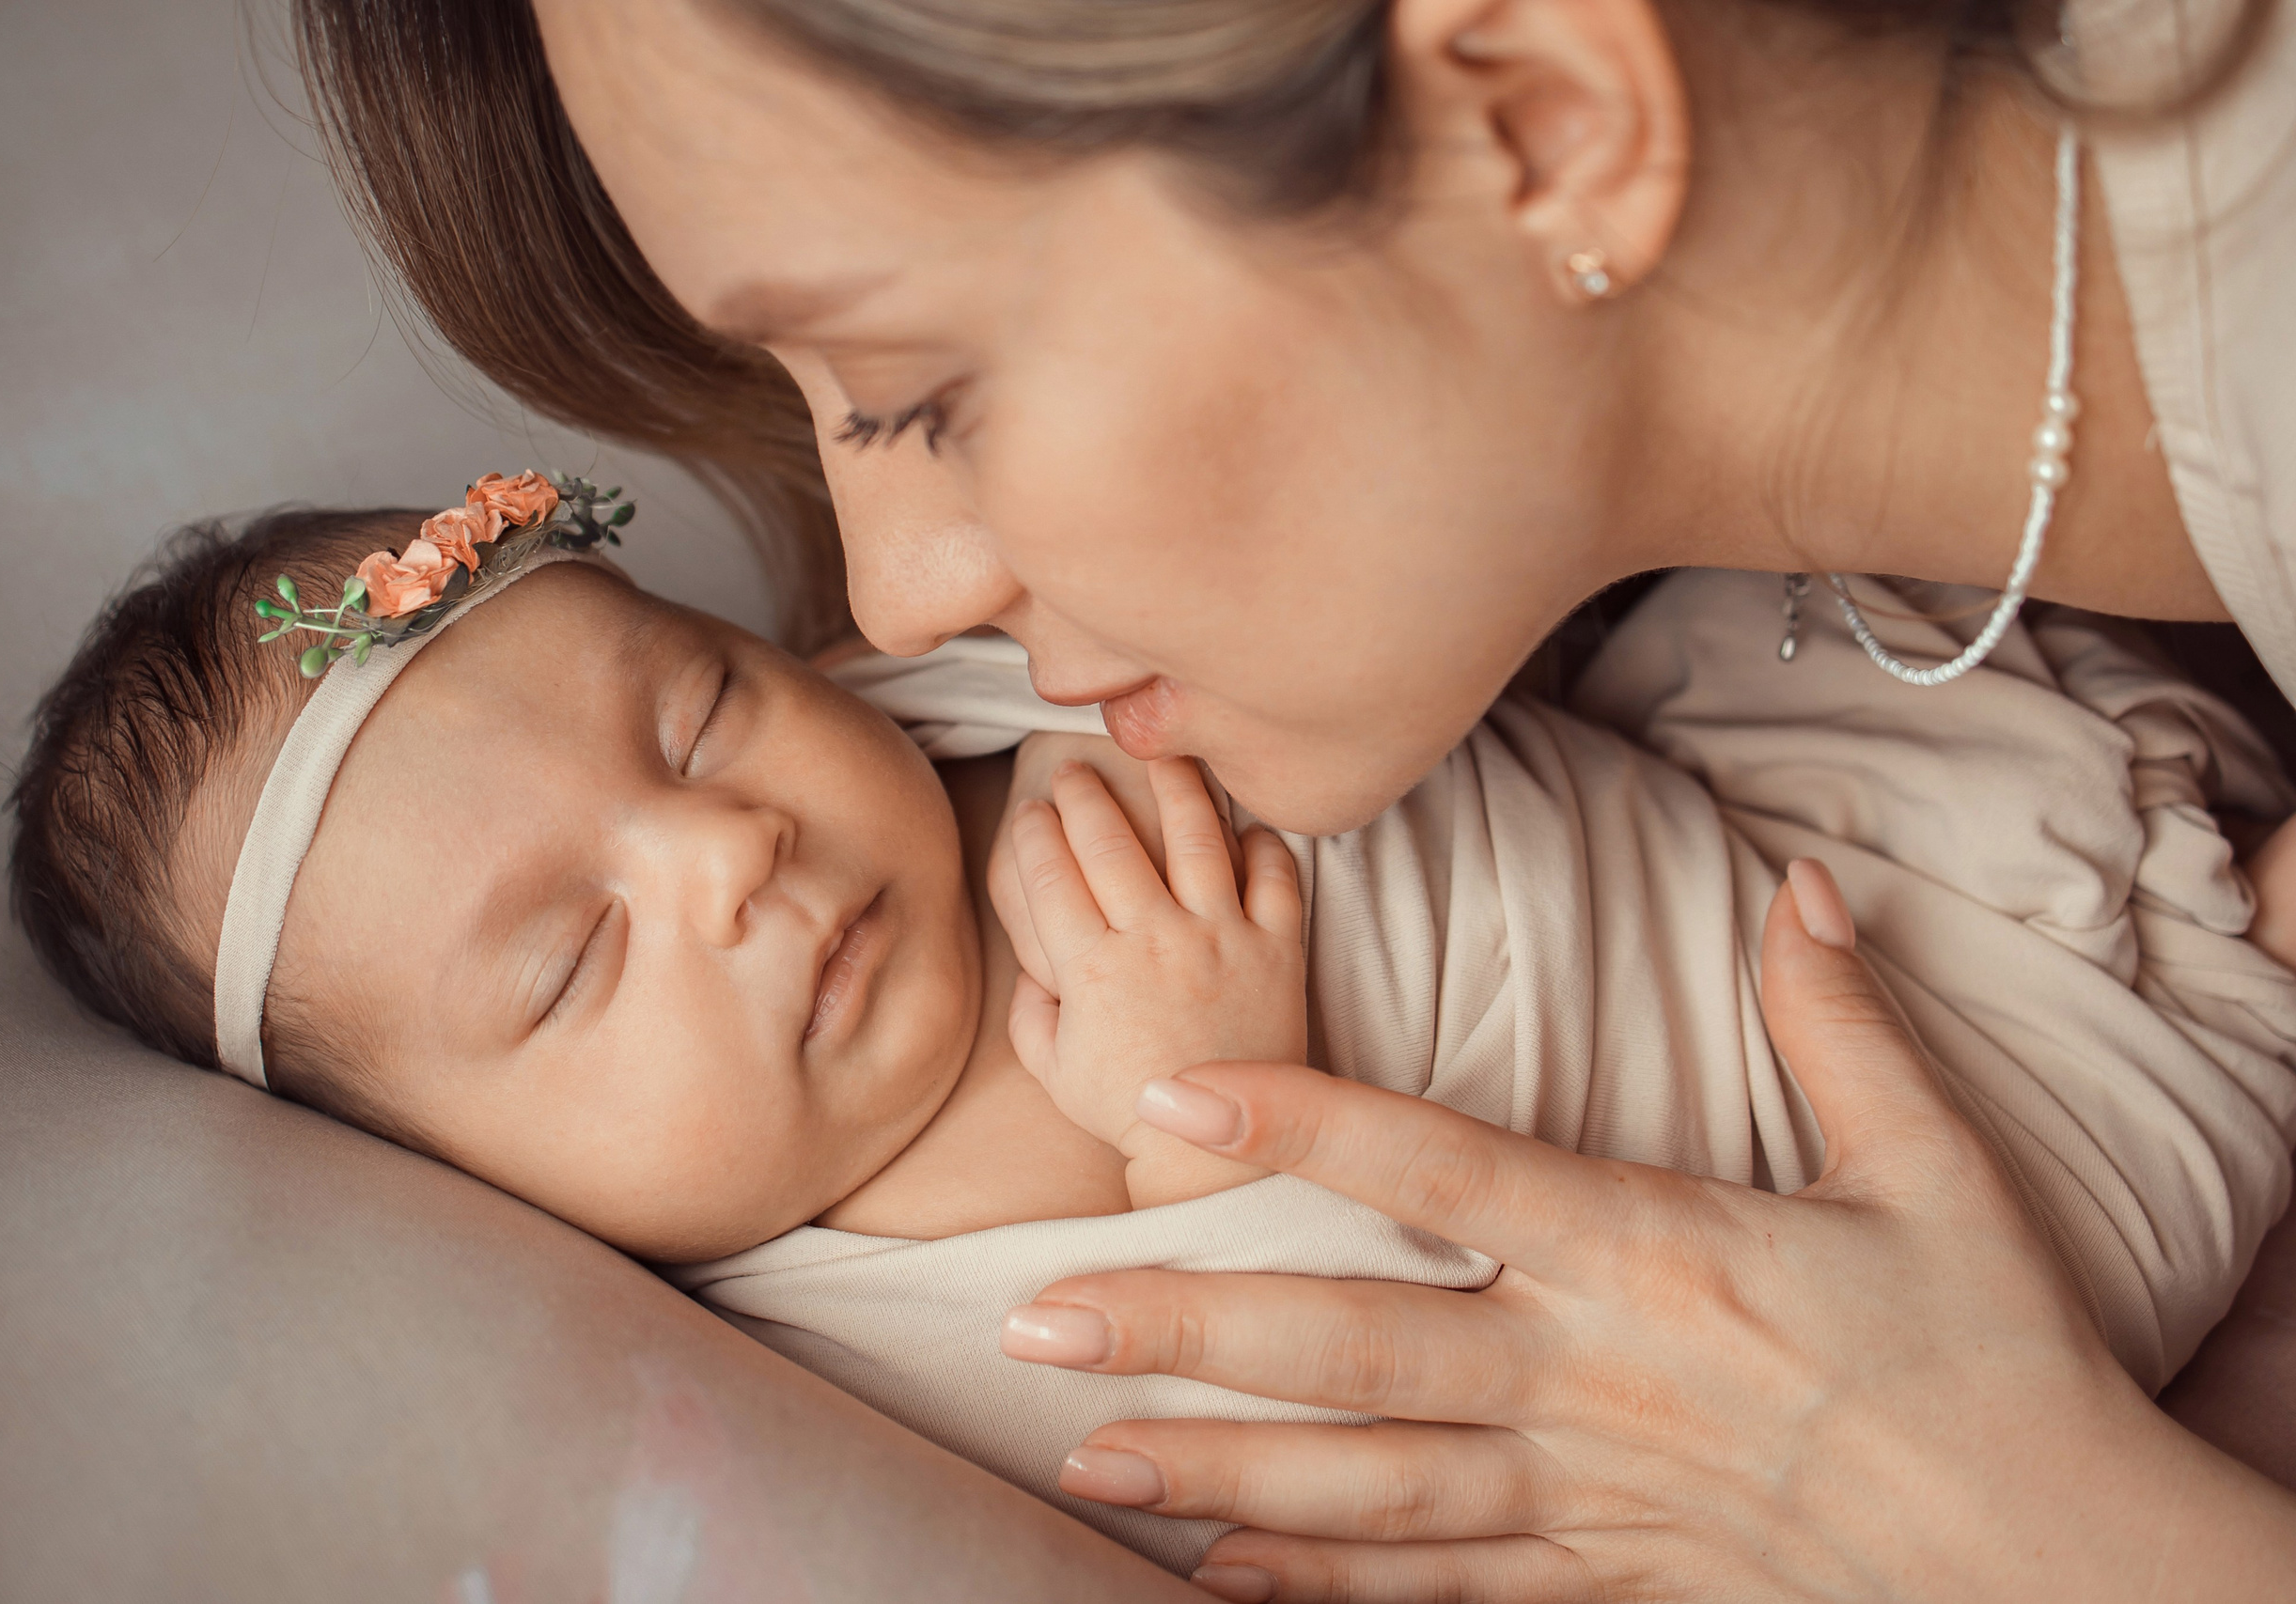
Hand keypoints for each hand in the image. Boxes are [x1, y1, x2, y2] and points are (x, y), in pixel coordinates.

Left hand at [999, 861, 2295, 1601]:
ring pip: (1370, 1486)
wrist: (2065, 1568)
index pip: (1449, 1168)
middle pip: (1359, 1346)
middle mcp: (1593, 1377)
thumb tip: (1803, 887)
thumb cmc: (1999, 1362)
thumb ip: (1844, 1028)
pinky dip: (1328, 1588)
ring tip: (1086, 1462)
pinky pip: (1441, 1589)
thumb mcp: (1941, 1174)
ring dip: (1219, 1476)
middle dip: (1189, 1333)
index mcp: (1657, 1253)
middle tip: (1038, 1324)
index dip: (1306, 1120)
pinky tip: (1223, 1583)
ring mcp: (1586, 1495)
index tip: (1173, 1089)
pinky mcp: (1605, 1580)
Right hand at [1006, 756, 1303, 1204]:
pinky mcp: (1277, 950)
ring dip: (1172, 787)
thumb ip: (1031, 1010)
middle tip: (1073, 770)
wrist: (1216, 1151)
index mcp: (1091, 969)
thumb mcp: (1052, 1069)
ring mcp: (1220, 940)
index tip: (1030, 812)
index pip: (1050, 875)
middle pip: (1109, 841)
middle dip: (1083, 795)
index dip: (1033, 834)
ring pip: (1196, 836)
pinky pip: (1277, 876)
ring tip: (1160, 758)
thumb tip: (1033, 963)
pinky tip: (1246, 826)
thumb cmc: (1126, 1110)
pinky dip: (1263, 843)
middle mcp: (1154, 941)